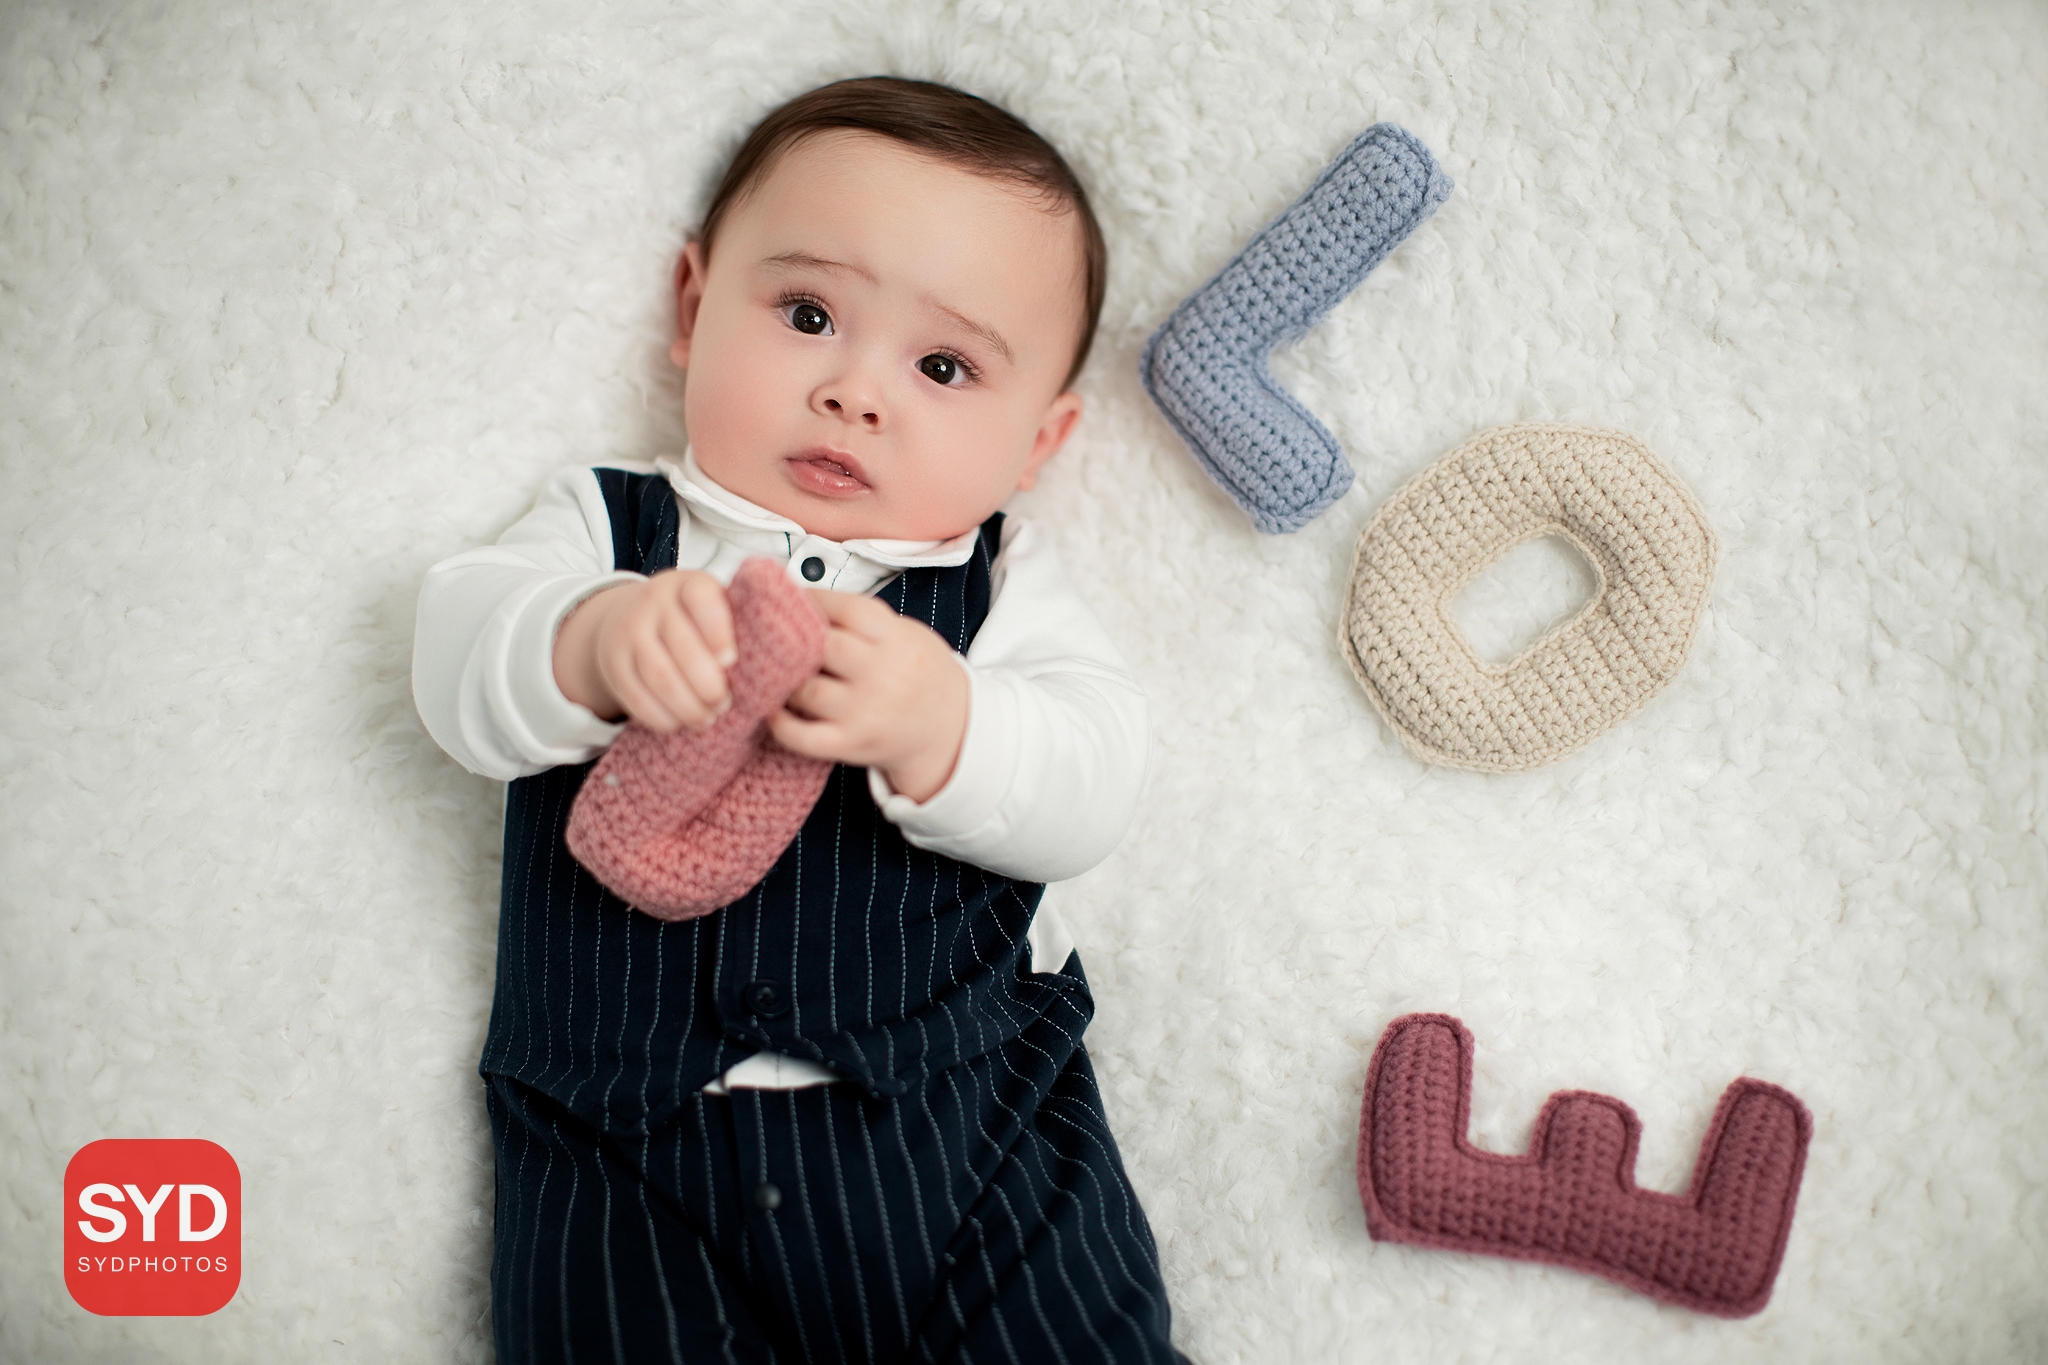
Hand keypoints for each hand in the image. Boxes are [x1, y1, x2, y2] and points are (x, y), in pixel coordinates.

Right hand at [554, 571, 735, 730]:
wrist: (628, 618)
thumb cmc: (689, 619)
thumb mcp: (711, 607)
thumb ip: (735, 625)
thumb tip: (770, 662)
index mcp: (686, 584)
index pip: (701, 600)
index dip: (718, 632)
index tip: (731, 661)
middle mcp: (653, 603)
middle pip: (683, 649)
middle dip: (709, 685)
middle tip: (724, 704)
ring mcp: (629, 632)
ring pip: (660, 678)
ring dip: (688, 707)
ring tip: (707, 718)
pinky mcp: (615, 664)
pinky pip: (636, 697)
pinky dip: (662, 717)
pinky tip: (680, 723)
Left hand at [768, 590, 968, 803]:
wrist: (948, 727)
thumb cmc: (919, 674)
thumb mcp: (907, 634)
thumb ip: (865, 620)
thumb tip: (808, 604)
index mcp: (896, 640)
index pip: (848, 610)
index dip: (815, 601)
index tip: (795, 600)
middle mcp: (882, 675)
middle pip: (824, 647)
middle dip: (798, 641)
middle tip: (781, 639)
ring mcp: (865, 712)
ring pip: (808, 691)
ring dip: (786, 681)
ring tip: (780, 675)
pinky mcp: (851, 744)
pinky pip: (803, 737)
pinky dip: (780, 725)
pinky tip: (774, 711)